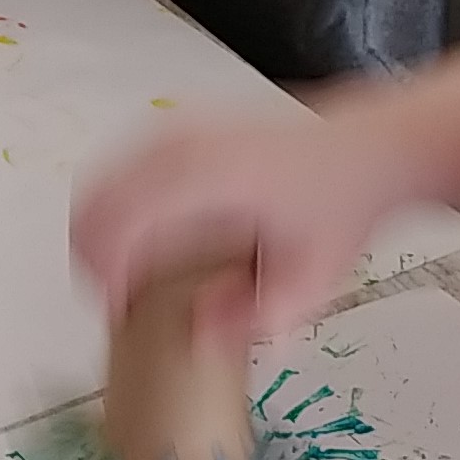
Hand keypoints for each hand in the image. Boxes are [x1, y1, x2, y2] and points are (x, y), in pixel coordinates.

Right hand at [70, 105, 431, 346]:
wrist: (366, 151)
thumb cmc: (339, 207)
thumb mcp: (309, 281)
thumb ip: (252, 316)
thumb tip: (195, 333)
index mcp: (209, 177)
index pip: (117, 223)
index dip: (105, 277)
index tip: (119, 310)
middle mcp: (184, 143)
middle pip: (93, 204)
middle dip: (95, 260)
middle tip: (122, 300)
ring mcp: (176, 127)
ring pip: (98, 185)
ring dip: (103, 234)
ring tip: (135, 275)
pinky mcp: (177, 126)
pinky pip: (118, 170)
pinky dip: (117, 209)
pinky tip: (150, 239)